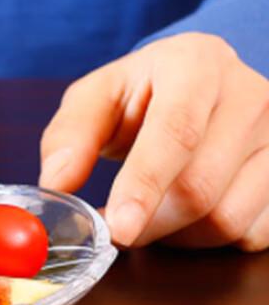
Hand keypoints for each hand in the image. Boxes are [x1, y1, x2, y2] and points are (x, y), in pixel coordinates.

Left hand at [39, 33, 268, 250]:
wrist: (201, 86)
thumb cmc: (142, 94)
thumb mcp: (95, 98)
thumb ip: (69, 136)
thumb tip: (55, 184)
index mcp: (196, 63)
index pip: (176, 132)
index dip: (144, 186)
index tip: (119, 228)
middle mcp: (250, 95)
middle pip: (200, 187)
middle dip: (148, 222)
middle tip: (116, 226)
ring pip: (228, 218)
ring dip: (176, 235)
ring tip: (150, 214)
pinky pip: (253, 233)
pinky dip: (210, 241)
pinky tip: (188, 218)